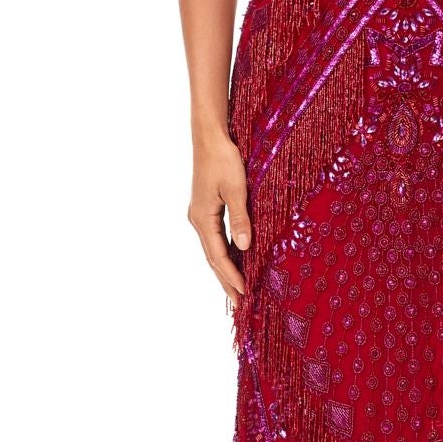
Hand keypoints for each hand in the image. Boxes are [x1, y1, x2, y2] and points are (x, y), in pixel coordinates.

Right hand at [189, 132, 252, 308]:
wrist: (210, 136)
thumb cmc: (224, 159)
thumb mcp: (236, 189)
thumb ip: (240, 219)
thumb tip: (244, 248)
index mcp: (202, 218)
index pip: (218, 256)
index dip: (231, 276)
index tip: (244, 294)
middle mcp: (198, 219)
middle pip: (213, 258)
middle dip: (226, 281)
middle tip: (240, 304)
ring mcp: (201, 215)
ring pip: (213, 250)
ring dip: (225, 270)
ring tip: (237, 290)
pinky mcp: (206, 208)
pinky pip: (216, 238)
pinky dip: (225, 254)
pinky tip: (236, 261)